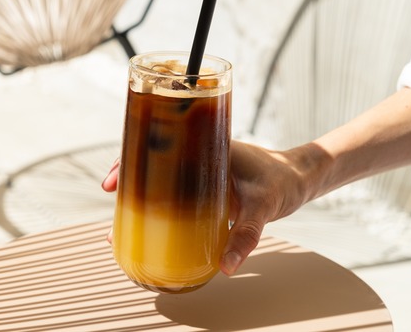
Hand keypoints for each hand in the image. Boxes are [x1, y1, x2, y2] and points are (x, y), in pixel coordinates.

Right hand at [100, 141, 325, 274]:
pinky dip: (159, 199)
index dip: (130, 159)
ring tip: (122, 214)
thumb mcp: (262, 208)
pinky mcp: (206, 185)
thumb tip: (227, 267)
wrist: (300, 179)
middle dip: (128, 175)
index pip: (158, 143)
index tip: (113, 179)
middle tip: (111, 195)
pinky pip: (175, 189)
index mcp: (205, 146)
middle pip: (152, 159)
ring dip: (142, 189)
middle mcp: (198, 154)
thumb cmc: (281, 182)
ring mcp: (200, 169)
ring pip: (161, 174)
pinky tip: (150, 219)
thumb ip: (245, 236)